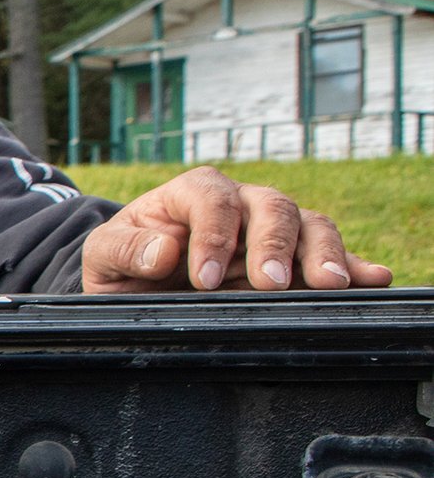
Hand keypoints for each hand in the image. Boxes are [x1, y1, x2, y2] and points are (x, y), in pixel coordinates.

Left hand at [82, 166, 392, 293]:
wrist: (137, 280)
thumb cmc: (124, 260)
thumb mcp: (104, 254)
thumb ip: (125, 249)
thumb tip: (163, 252)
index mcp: (193, 193)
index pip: (213, 200)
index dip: (213, 235)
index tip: (204, 278)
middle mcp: (241, 203)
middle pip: (272, 207)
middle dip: (274, 245)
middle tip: (271, 284)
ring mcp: (272, 229)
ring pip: (309, 225)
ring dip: (322, 253)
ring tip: (329, 284)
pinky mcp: (294, 257)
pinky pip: (330, 255)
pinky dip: (353, 266)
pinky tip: (372, 279)